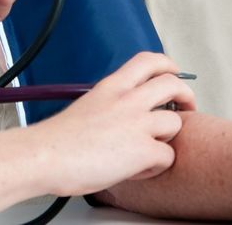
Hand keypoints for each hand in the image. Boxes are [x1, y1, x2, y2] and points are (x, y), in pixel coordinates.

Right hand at [28, 52, 196, 196]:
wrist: (44, 157)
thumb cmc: (57, 141)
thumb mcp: (86, 106)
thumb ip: (110, 106)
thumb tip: (122, 118)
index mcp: (111, 87)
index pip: (148, 61)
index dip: (168, 65)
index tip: (173, 74)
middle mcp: (127, 100)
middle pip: (173, 84)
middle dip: (186, 95)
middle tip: (186, 107)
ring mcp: (137, 124)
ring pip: (176, 123)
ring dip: (168, 138)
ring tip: (151, 149)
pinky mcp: (142, 149)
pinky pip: (167, 157)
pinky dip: (156, 166)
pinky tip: (139, 170)